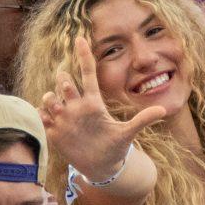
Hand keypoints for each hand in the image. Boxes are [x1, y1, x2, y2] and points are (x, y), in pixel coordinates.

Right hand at [39, 36, 168, 181]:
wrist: (101, 166)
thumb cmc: (115, 147)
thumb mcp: (128, 134)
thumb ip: (142, 120)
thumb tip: (164, 110)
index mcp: (93, 103)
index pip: (88, 74)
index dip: (84, 56)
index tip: (80, 38)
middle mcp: (77, 107)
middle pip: (65, 82)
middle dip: (63, 81)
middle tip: (67, 91)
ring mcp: (64, 118)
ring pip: (50, 97)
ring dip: (51, 99)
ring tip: (58, 110)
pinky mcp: (54, 130)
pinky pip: (41, 114)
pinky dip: (41, 114)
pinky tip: (47, 120)